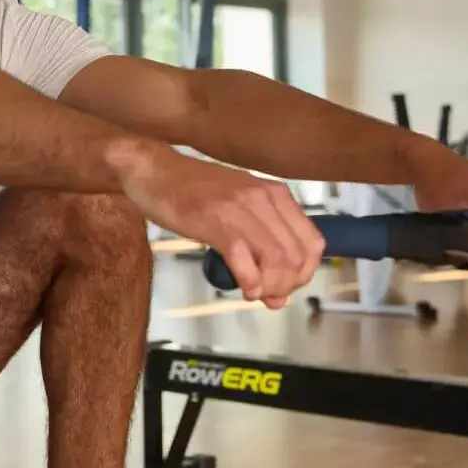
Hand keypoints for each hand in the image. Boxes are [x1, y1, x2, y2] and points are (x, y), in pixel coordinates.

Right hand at [113, 145, 324, 307]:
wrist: (155, 171)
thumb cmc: (193, 192)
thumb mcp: (237, 209)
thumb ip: (260, 245)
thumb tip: (278, 292)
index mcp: (274, 194)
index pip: (313, 243)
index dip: (304, 274)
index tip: (286, 287)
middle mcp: (263, 197)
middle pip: (298, 256)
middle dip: (286, 286)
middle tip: (267, 296)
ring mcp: (239, 207)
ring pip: (277, 259)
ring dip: (269, 286)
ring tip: (254, 292)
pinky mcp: (214, 219)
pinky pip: (244, 257)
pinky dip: (249, 281)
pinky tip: (243, 288)